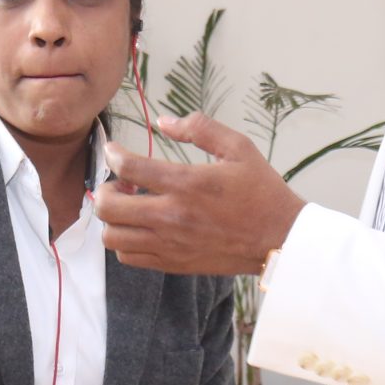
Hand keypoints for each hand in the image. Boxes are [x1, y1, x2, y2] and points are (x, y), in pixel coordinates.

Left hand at [93, 112, 305, 275]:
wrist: (279, 239)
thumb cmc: (261, 191)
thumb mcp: (238, 148)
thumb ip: (199, 128)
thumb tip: (163, 121)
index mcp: (186, 183)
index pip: (128, 167)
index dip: (112, 154)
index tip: (114, 151)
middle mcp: (171, 216)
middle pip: (107, 206)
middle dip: (105, 188)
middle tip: (121, 182)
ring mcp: (169, 243)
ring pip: (111, 235)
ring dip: (112, 217)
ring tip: (130, 206)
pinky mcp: (172, 263)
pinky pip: (128, 257)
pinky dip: (125, 240)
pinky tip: (141, 227)